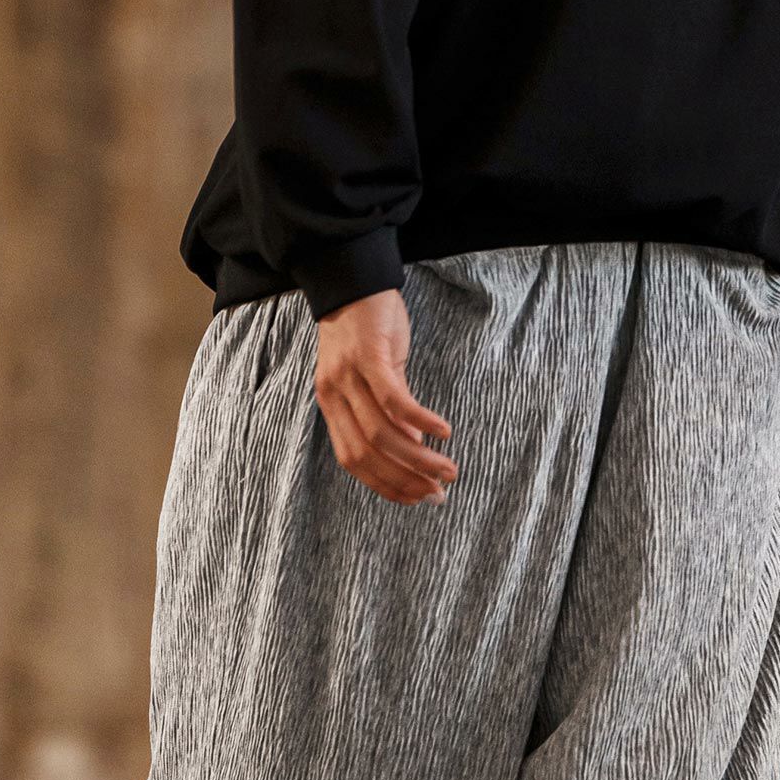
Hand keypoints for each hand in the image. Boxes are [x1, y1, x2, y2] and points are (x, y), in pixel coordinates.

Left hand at [314, 289, 458, 505]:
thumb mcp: (371, 380)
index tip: (416, 499)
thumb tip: (415, 452)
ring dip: (419, 458)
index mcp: (332, 407)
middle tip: (437, 492)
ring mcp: (349, 378)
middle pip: (369, 455)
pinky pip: (394, 399)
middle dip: (405, 481)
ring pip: (383, 434)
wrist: (354, 279)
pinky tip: (443, 432)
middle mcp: (335, 397)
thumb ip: (387, 416)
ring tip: (447, 469)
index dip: (386, 486)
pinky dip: (420, 421)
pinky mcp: (369, 356)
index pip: (355, 462)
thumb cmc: (366, 332)